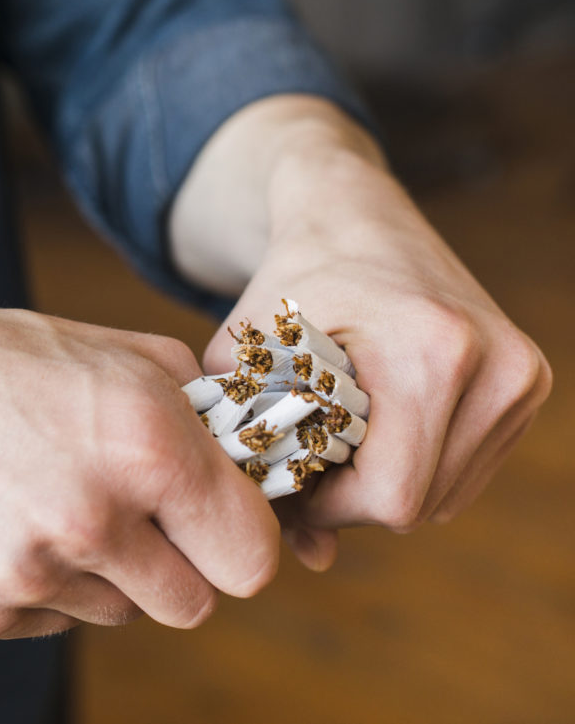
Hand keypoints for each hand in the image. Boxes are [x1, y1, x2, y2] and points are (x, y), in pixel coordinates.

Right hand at [0, 238, 281, 638]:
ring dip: (104, 571)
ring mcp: (28, 572)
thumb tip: (253, 472)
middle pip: (191, 604)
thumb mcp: (122, 354)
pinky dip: (41, 583)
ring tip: (51, 500)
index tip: (214, 524)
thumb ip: (205, 417)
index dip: (239, 541)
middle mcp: (91, 520)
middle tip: (130, 513)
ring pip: (118, 613)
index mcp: (147, 448)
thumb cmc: (9, 359)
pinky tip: (4, 519)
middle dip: (174, 563)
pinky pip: (51, 620)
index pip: (253, 563)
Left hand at [203, 144, 550, 569]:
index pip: (391, 496)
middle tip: (303, 462)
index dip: (327, 509)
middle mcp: (496, 364)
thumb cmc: (290, 285)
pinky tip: (374, 428)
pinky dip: (415, 466)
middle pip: (420, 503)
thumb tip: (313, 561)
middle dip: (350, 501)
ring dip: (382, 486)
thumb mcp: (247, 359)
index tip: (286, 481)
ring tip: (334, 438)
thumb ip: (258, 454)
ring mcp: (522, 374)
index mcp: (433, 351)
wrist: (351, 216)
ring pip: (446, 495)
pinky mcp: (529, 381)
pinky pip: (465, 469)